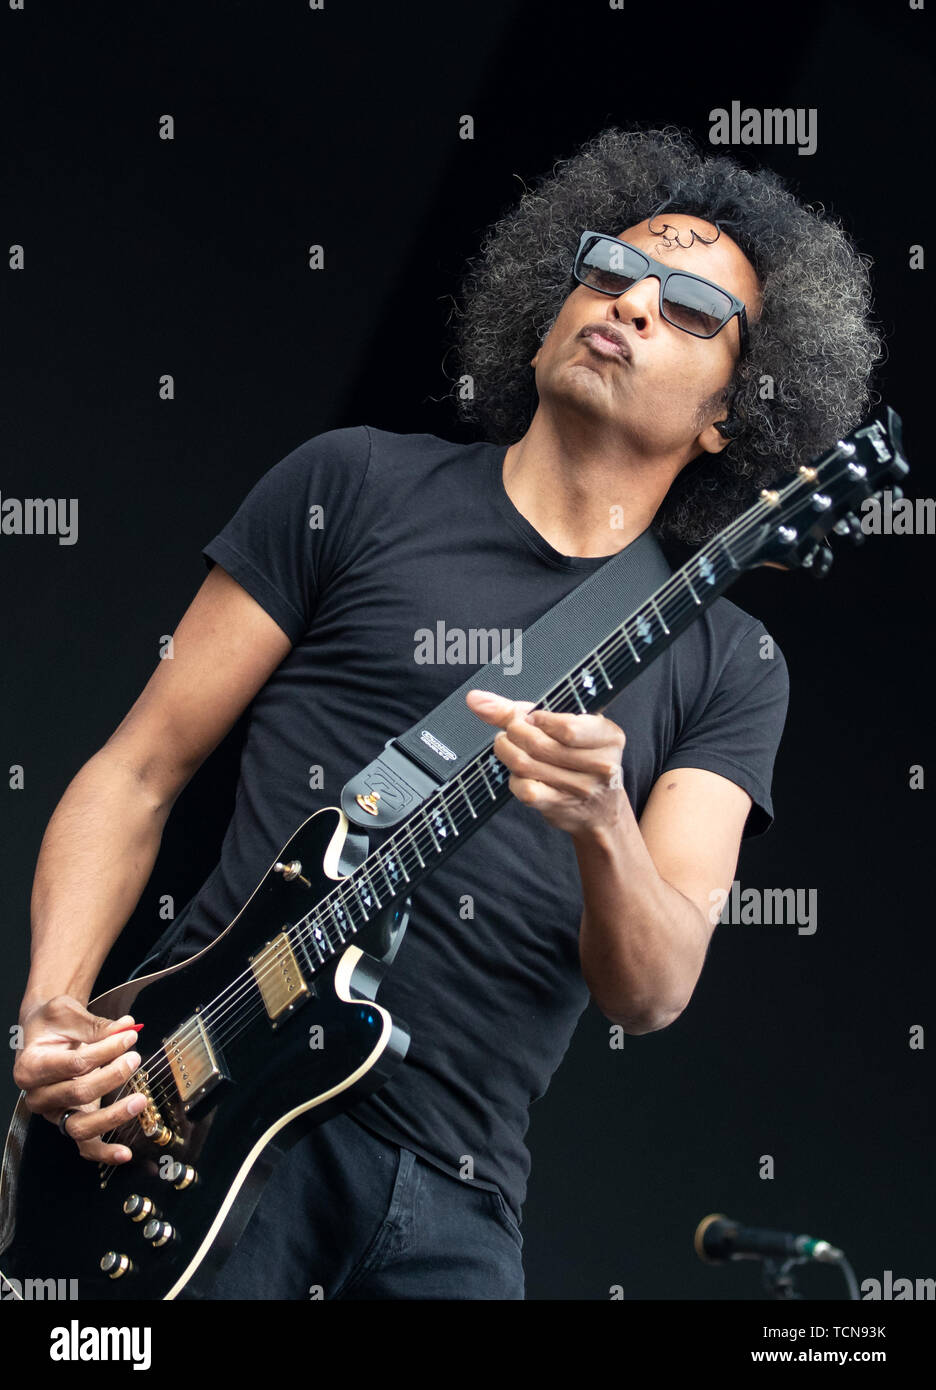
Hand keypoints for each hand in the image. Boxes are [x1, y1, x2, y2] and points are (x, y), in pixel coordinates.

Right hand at [13, 995, 146, 1163]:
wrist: (44, 1034)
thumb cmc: (52, 1024)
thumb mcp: (68, 1014)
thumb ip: (96, 1025)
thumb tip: (126, 1028)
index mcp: (31, 1067)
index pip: (74, 1063)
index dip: (106, 1050)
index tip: (129, 1036)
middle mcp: (39, 1096)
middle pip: (78, 1093)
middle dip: (113, 1075)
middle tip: (134, 1059)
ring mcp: (55, 1113)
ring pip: (81, 1126)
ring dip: (113, 1115)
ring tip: (140, 1101)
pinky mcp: (70, 1122)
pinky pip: (85, 1145)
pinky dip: (104, 1152)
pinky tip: (124, 1153)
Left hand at [465, 689, 627, 837]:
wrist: (599, 809)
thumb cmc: (579, 756)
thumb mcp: (566, 725)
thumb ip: (521, 710)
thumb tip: (476, 699)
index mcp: (609, 737)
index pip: (568, 728)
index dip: (538, 720)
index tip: (529, 718)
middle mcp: (600, 764)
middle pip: (539, 745)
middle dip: (514, 732)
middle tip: (511, 730)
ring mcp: (581, 788)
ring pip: (526, 765)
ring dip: (507, 751)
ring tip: (507, 745)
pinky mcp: (561, 806)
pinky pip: (525, 789)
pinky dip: (513, 779)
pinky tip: (517, 773)